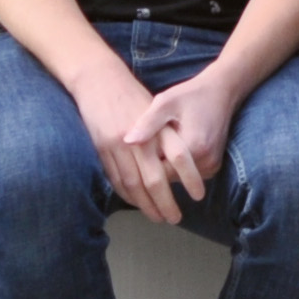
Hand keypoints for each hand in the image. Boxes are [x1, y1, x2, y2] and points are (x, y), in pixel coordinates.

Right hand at [69, 61, 184, 225]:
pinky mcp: (102, 150)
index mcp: (157, 126)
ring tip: (158, 217)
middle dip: (165, 202)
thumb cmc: (133, 95)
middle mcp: (138, 138)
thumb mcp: (160, 106)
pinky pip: (116, 179)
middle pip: (154, 178)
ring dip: (145, 204)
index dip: (189, 177)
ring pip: (133, 183)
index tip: (198, 195)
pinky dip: (127, 194)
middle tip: (175, 218)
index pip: (179, 157)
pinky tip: (136, 203)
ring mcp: (116, 146)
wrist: (100, 80)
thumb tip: (185, 163)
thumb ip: (171, 135)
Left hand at [124, 63, 254, 212]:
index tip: (128, 157)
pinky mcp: (213, 167)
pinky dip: (175, 168)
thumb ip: (147, 123)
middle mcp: (207, 163)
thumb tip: (127, 141)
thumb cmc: (190, 95)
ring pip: (177, 179)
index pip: (160, 172)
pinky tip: (165, 154)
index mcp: (195, 148)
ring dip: (163, 170)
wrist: (222, 92)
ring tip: (152, 153)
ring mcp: (212, 167)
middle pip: (168, 179)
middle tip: (136, 158)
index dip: (142, 166)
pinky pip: (187, 176)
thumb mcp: (165, 102)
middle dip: (151, 170)